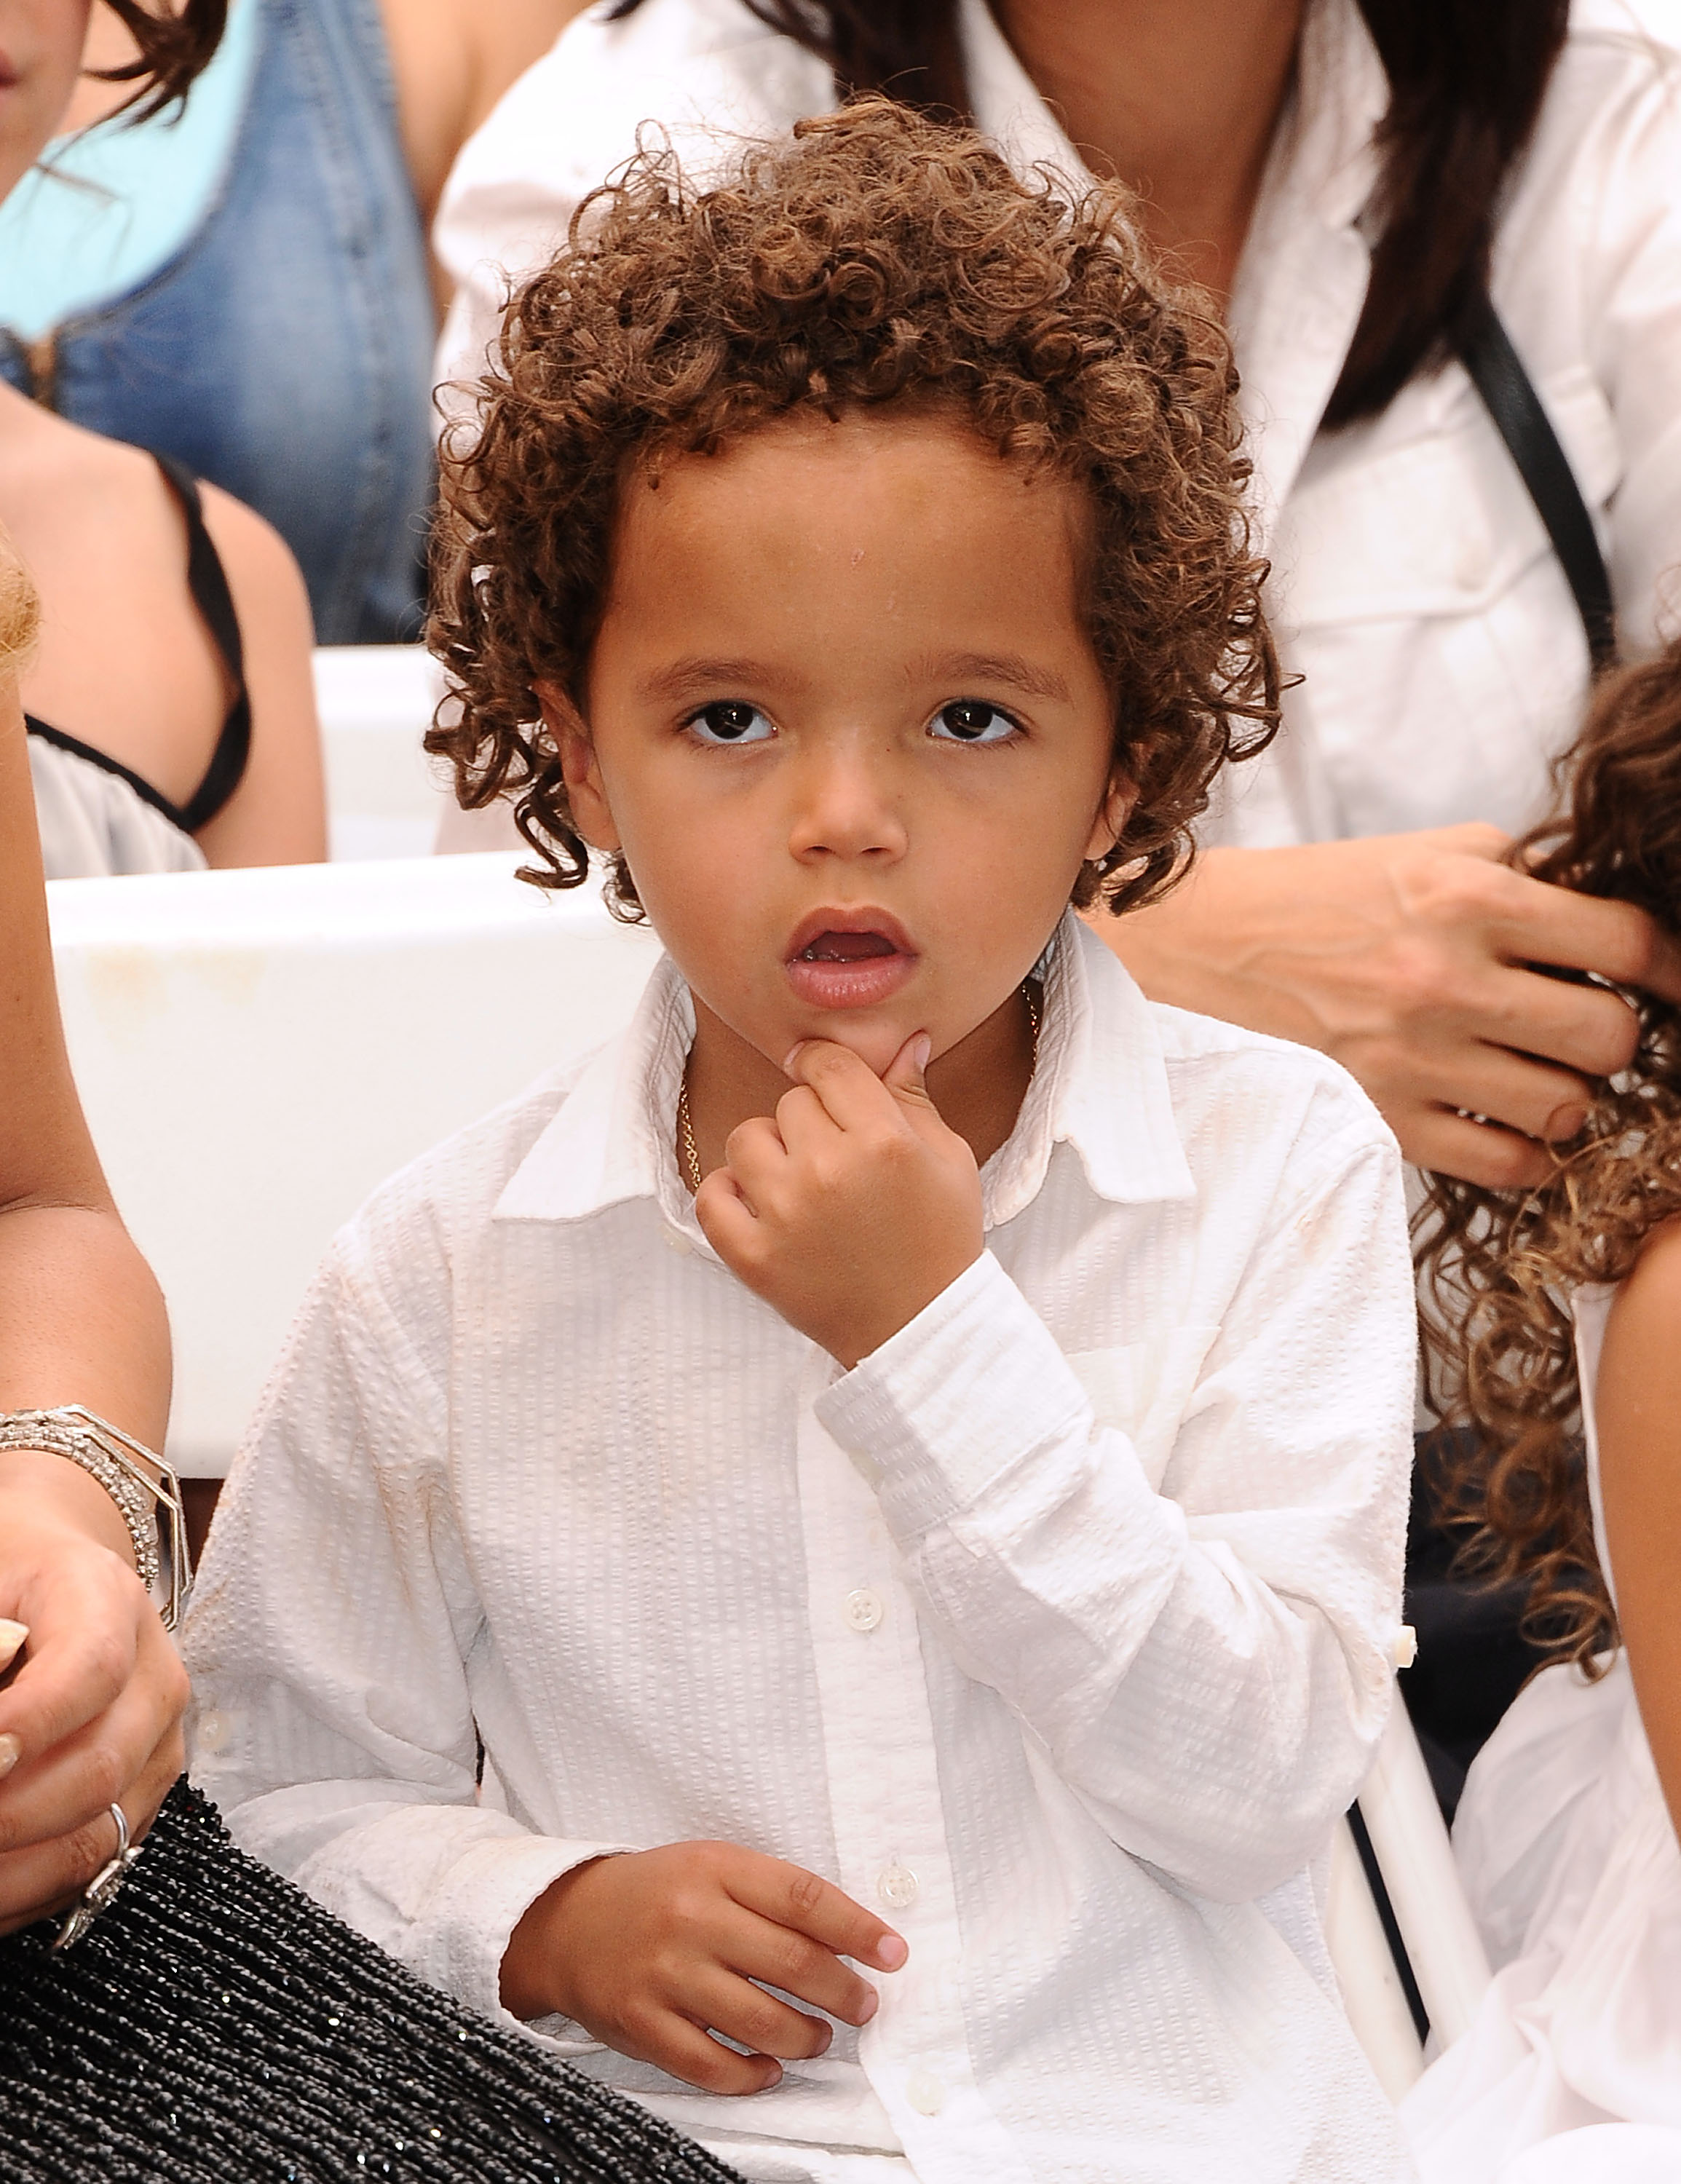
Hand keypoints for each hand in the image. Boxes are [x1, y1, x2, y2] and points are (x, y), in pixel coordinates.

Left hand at [0, 1503, 186, 1933]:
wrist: (52, 1579)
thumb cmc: (2, 1578)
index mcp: (110, 1602)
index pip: (89, 1670)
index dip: (28, 1724)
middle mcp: (153, 1677)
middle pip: (98, 1767)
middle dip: (5, 1818)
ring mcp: (158, 1744)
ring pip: (98, 1834)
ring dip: (11, 1872)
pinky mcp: (144, 1798)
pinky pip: (91, 1868)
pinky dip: (21, 1894)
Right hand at [500, 1840, 907, 2093]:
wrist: (565, 1923)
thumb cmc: (656, 1894)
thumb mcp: (710, 1866)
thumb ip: (771, 1895)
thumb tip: (850, 1938)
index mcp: (714, 1868)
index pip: (803, 1897)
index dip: (857, 1928)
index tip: (893, 1952)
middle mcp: (691, 1919)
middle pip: (791, 1962)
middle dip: (844, 1991)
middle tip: (865, 2005)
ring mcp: (664, 1975)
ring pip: (760, 2021)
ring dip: (805, 2038)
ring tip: (817, 2036)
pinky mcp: (642, 2025)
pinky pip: (713, 2067)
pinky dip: (752, 2075)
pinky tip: (768, 2067)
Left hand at [696, 1035, 983, 1367]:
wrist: (921, 1327)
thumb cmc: (940, 1239)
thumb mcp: (947, 1160)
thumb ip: (914, 1097)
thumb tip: (905, 1041)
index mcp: (883, 1140)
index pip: (828, 1065)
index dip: (822, 1066)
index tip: (821, 1079)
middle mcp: (829, 1171)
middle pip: (790, 1102)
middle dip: (810, 1122)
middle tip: (835, 1158)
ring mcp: (786, 1215)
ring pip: (746, 1138)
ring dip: (768, 1152)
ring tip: (798, 1182)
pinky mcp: (754, 1256)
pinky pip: (711, 1195)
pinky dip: (729, 1194)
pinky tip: (760, 1205)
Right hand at [1104, 825, 1680, 1188]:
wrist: (1200, 947)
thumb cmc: (1320, 894)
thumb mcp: (1423, 851)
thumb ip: (1520, 874)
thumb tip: (1608, 919)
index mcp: (1464, 895)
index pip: (1624, 943)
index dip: (1665, 966)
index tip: (1662, 978)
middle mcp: (1444, 978)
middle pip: (1609, 1039)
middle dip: (1613, 1037)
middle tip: (1581, 1026)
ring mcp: (1412, 1057)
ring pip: (1566, 1108)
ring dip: (1568, 1094)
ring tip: (1537, 1071)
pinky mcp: (1382, 1118)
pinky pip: (1506, 1165)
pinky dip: (1526, 1151)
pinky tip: (1506, 1120)